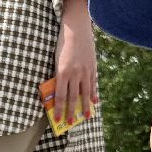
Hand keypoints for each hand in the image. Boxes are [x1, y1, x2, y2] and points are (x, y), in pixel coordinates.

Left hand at [55, 0, 98, 125]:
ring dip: (85, 106)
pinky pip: (93, 83)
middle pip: (72, 97)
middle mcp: (75, 74)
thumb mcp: (56, 60)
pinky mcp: (93, 67)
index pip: (60, 96)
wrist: (77, 29)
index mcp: (63, 73)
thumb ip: (58, 76)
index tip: (58, 119)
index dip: (59, 109)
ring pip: (85, 93)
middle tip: (69, 122)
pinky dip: (94, 93)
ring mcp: (86, 71)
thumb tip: (58, 92)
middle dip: (71, 111)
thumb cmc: (62, 44)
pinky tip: (94, 101)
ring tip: (86, 116)